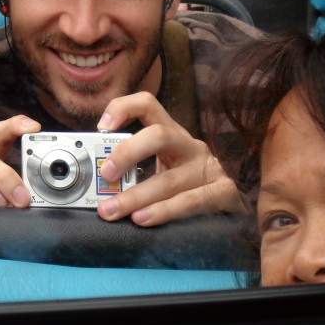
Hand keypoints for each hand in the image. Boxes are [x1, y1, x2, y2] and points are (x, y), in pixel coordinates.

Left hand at [93, 92, 244, 226]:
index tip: (100, 128)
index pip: (148, 105)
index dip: (122, 108)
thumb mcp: (159, 171)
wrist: (231, 208)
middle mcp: (190, 146)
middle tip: (105, 174)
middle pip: (158, 135)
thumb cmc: (186, 188)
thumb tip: (93, 183)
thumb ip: (131, 172)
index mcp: (171, 135)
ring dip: (135, 197)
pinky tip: (143, 220)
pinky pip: (192, 201)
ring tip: (111, 210)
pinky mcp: (224, 192)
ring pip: (169, 179)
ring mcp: (209, 168)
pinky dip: (165, 211)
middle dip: (127, 153)